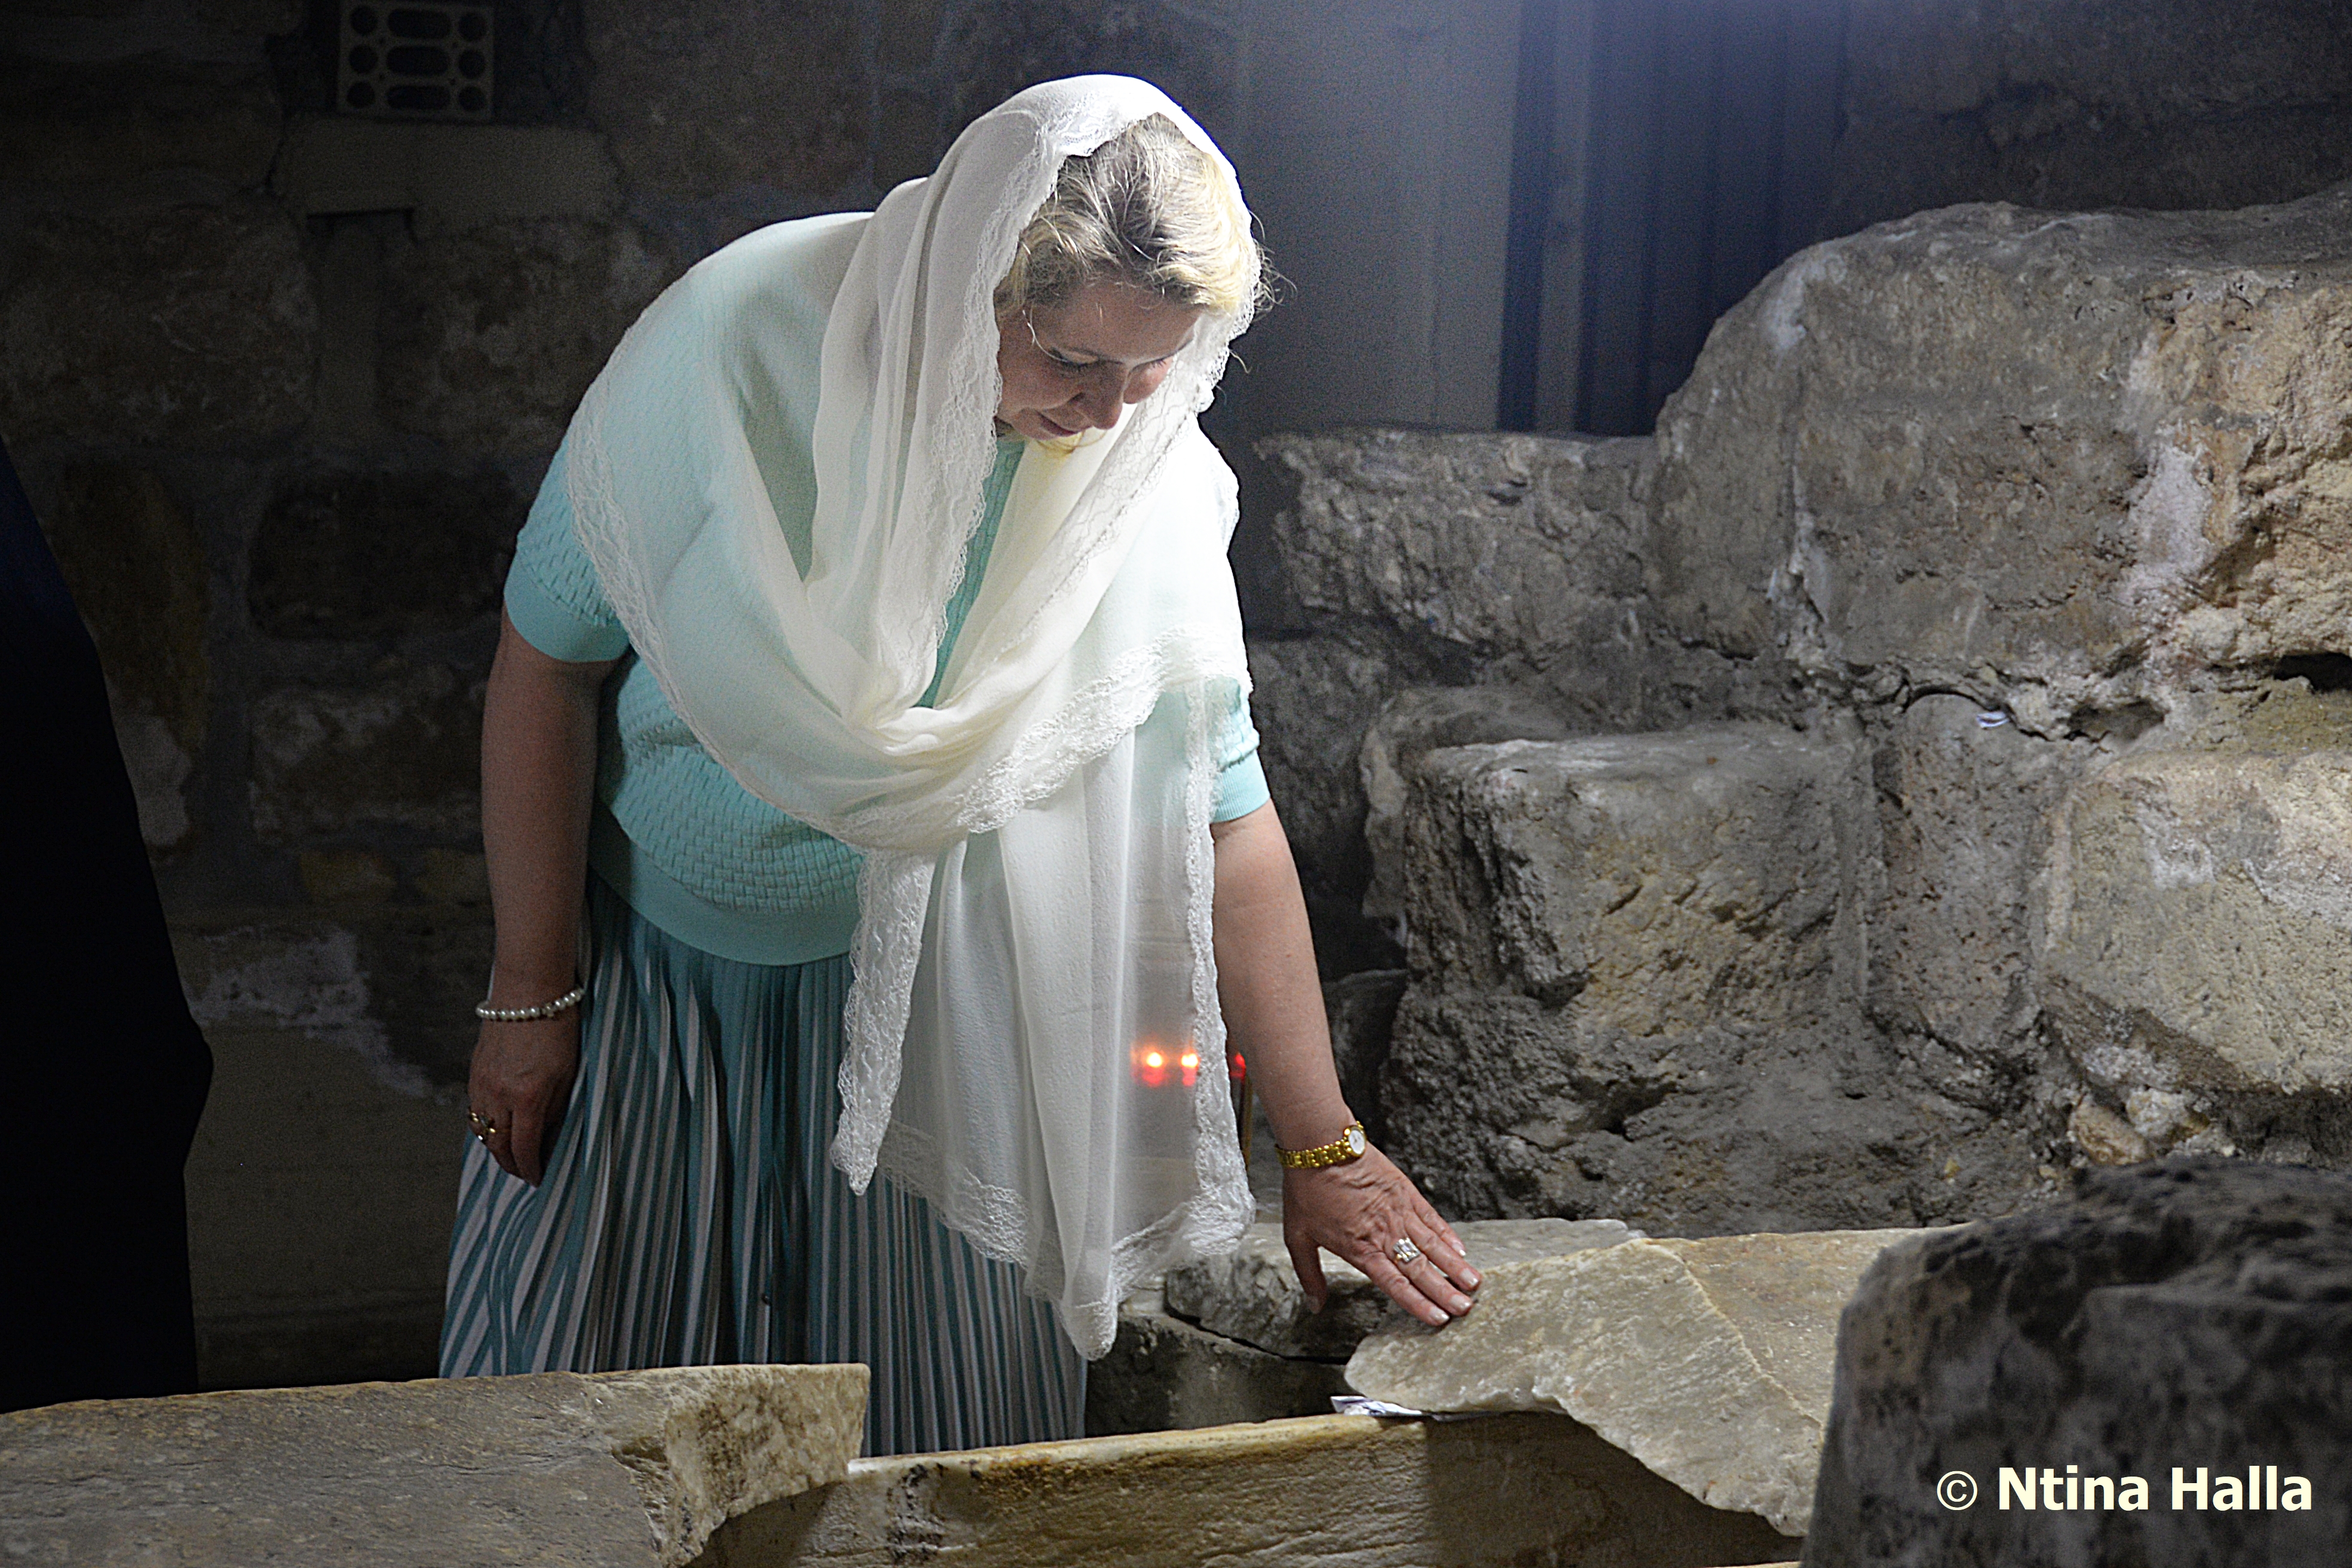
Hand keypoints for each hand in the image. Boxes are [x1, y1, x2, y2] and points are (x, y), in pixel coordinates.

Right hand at [466, 1010, 580, 1184]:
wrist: (529, 990)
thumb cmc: (559, 1028)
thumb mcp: (570, 1072)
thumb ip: (557, 1107)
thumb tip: (548, 1136)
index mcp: (527, 1097)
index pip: (524, 1148)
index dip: (530, 1169)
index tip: (538, 1178)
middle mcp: (499, 1095)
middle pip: (497, 1146)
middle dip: (511, 1164)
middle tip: (524, 1172)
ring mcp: (482, 1083)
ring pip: (482, 1131)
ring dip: (495, 1147)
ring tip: (511, 1154)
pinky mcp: (474, 1071)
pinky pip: (474, 1110)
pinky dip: (485, 1125)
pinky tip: (498, 1126)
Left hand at [1282, 1146, 1480, 1327]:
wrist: (1320, 1145)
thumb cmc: (1306, 1189)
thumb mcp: (1297, 1236)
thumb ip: (1309, 1274)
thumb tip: (1316, 1306)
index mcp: (1359, 1249)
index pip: (1394, 1283)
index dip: (1418, 1303)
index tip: (1438, 1320)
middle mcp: (1384, 1234)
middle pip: (1419, 1268)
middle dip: (1445, 1291)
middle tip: (1466, 1309)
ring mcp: (1398, 1212)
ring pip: (1432, 1245)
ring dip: (1454, 1266)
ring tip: (1474, 1284)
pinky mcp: (1405, 1192)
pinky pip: (1431, 1217)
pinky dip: (1447, 1235)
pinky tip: (1460, 1250)